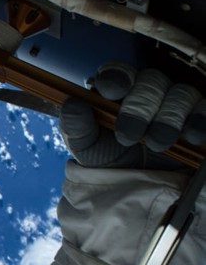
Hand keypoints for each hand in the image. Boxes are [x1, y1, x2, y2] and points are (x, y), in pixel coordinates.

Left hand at [60, 63, 205, 168]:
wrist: (139, 190)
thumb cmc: (110, 161)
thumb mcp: (88, 148)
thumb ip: (77, 126)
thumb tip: (73, 103)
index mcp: (117, 94)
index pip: (117, 73)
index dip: (116, 78)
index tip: (114, 91)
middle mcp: (147, 93)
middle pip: (150, 81)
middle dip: (139, 108)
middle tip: (130, 136)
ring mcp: (175, 104)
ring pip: (180, 93)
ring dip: (168, 119)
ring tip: (156, 145)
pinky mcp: (198, 118)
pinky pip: (205, 109)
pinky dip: (200, 120)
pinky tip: (192, 136)